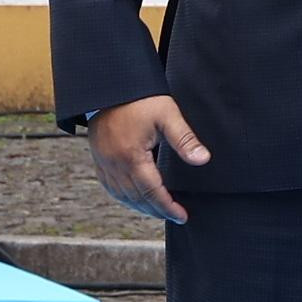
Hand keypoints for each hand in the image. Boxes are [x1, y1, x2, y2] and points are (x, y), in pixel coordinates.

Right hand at [87, 94, 209, 223]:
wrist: (109, 85)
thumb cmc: (140, 98)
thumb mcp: (167, 114)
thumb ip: (185, 140)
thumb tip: (203, 160)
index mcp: (132, 157)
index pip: (152, 192)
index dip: (168, 207)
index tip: (182, 216)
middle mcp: (114, 164)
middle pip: (136, 198)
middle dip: (156, 211)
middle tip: (174, 216)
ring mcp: (104, 162)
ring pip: (121, 195)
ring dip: (140, 207)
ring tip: (158, 211)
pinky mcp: (98, 158)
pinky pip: (110, 186)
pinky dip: (124, 197)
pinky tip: (134, 198)